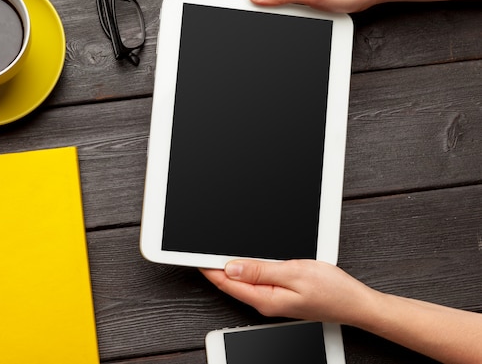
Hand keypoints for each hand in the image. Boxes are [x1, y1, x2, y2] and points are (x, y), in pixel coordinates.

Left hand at [200, 259, 378, 324]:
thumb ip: (260, 270)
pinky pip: (255, 282)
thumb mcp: (294, 273)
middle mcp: (265, 302)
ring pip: (242, 282)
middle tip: (201, 247)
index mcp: (265, 299)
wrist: (355, 303)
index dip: (209, 267)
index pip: (227, 282)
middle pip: (231, 283)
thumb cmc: (332, 290)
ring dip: (230, 266)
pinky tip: (244, 260)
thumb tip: (231, 267)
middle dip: (215, 266)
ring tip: (216, 250)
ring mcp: (272, 300)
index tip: (195, 254)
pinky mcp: (279, 295)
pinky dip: (246, 269)